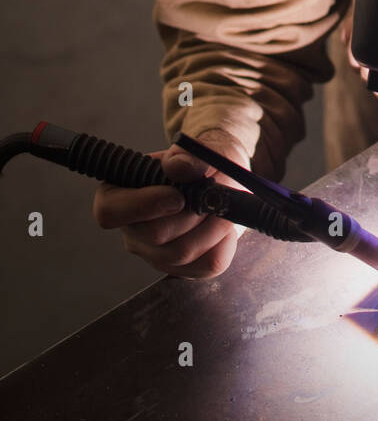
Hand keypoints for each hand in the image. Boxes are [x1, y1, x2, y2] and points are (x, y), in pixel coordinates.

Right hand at [92, 132, 249, 278]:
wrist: (222, 180)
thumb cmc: (202, 164)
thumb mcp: (199, 150)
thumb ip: (188, 155)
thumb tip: (177, 166)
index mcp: (120, 196)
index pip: (109, 211)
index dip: (142, 205)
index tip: (178, 196)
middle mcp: (132, 230)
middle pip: (154, 234)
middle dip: (192, 213)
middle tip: (215, 194)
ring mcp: (156, 254)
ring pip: (181, 253)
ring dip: (212, 227)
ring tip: (224, 206)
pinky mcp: (183, 269)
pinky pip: (206, 265)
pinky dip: (225, 243)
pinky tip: (226, 225)